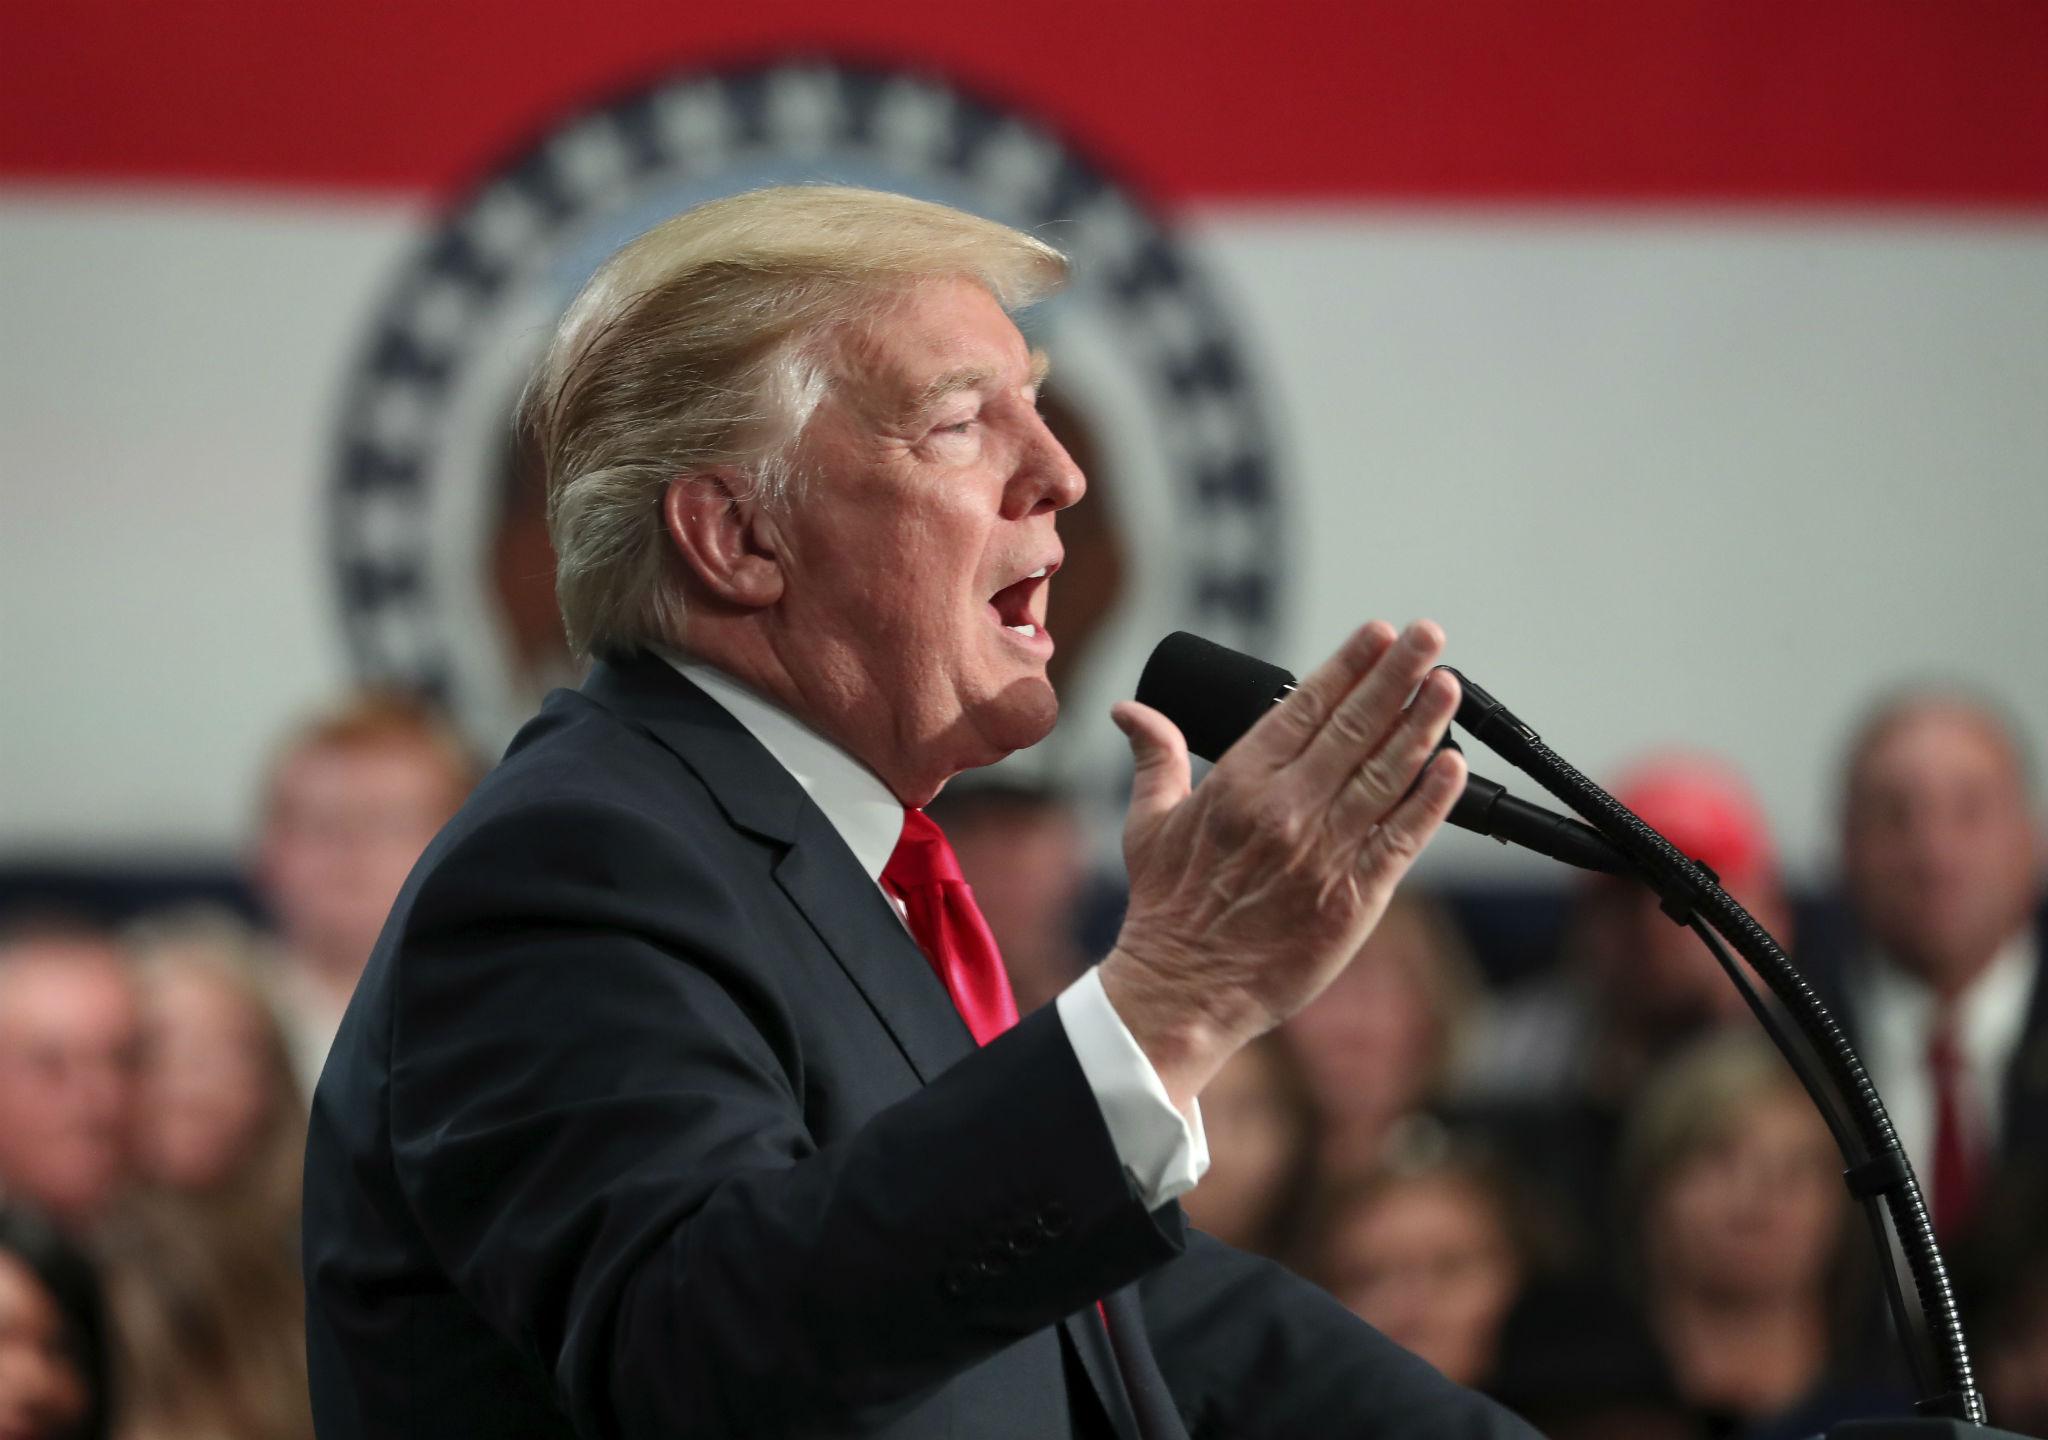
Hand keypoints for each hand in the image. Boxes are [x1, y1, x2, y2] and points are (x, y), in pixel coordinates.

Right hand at [1097, 620, 1466, 1109]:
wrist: (1184, 989)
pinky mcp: (1352, 898)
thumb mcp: (1148, 823)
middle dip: (1397, 675)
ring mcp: (1323, 852)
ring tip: (1447, 684)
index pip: (1304, 708)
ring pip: (1386, 775)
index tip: (1378, 633)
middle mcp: (1286, 809)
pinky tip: (1452, 766)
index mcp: (1239, 783)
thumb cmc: (1166, 908)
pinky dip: (1430, 801)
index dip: (1347, 666)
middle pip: (1354, 728)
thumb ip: (1154, 758)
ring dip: (1422, 725)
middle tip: (1429, 635)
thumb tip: (1129, 711)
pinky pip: (1401, 839)